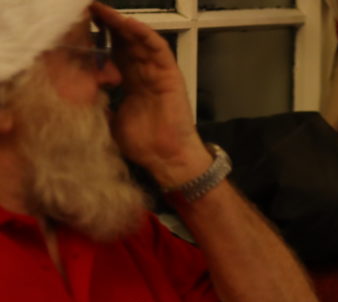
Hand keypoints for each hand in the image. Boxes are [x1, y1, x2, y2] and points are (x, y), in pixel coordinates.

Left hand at [91, 2, 209, 185]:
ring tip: (102, 10)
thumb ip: (97, 105)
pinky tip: (129, 24)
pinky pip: (159, 50)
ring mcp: (158, 74)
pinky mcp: (171, 76)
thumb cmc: (143, 145)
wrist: (165, 158)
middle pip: (125, 42)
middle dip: (107, 24)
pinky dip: (145, 35)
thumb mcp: (109, 121)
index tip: (77, 26)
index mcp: (131, 83)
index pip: (114, 53)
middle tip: (86, 9)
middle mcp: (145, 74)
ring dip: (122, 24)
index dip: (97, 38)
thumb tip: (73, 98)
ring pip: (140, 41)